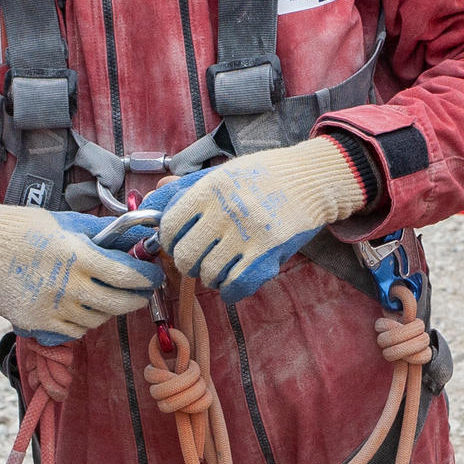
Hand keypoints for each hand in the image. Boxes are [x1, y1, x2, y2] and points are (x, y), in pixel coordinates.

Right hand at [0, 201, 162, 343]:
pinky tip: (84, 307)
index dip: (147, 278)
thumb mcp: (64, 222)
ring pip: (97, 321)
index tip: (154, 275)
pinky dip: (85, 321)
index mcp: (76, 256)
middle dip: (137, 298)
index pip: (126, 275)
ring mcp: (51, 310)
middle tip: (142, 291)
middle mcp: (67, 287)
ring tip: (110, 296)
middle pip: (118, 304)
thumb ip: (100, 234)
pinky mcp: (37, 324)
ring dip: (110, 311)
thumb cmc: (20, 228)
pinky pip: (74, 331)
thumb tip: (135, 239)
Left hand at [145, 137, 370, 303]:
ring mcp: (249, 235)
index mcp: (212, 188)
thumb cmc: (264, 175)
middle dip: (188, 262)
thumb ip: (184, 188)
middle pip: (185, 255)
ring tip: (221, 265)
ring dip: (210, 276)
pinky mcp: (269, 255)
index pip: (169, 225)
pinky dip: (230, 290)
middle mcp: (227, 212)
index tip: (177, 241)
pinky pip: (236, 287)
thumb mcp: (223, 173)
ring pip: (209, 275)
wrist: (314, 179)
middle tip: (199, 257)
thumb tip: (149, 202)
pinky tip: (234, 280)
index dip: (168, 239)